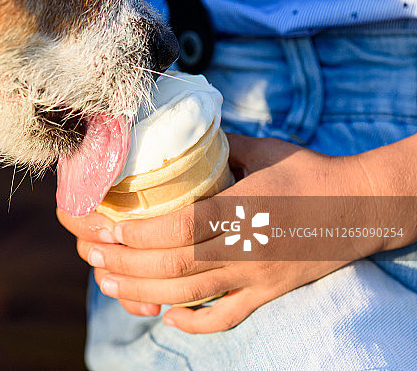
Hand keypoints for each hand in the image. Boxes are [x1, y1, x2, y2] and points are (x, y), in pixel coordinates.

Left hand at [58, 133, 416, 333]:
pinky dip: (196, 324)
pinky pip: (229, 317)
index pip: (179, 228)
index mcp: (242, 208)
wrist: (362, 206)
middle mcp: (246, 247)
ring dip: (144, 293)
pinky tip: (169, 319)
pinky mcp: (269, 292)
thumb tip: (176, 133)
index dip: (138, 233)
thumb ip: (216, 146)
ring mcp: (257, 275)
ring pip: (192, 295)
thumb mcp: (261, 149)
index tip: (108, 226)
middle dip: (126, 264)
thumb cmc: (308, 171)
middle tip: (94, 255)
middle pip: (175, 266)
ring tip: (110, 285)